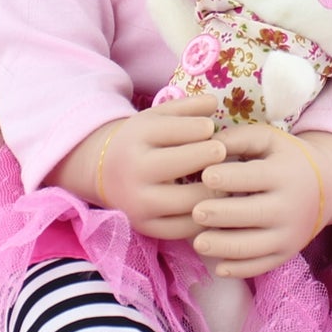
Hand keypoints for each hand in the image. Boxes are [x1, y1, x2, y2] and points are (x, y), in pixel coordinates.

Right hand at [82, 94, 225, 238]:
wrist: (103, 173)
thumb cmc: (141, 141)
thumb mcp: (156, 117)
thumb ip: (187, 107)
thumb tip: (214, 102)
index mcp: (137, 137)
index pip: (178, 130)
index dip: (204, 127)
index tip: (212, 129)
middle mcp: (135, 171)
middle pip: (184, 163)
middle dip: (212, 155)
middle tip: (226, 153)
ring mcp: (139, 203)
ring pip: (190, 201)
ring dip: (216, 190)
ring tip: (228, 180)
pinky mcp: (146, 227)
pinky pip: (185, 228)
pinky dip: (205, 217)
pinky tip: (215, 203)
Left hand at [191, 126, 329, 277]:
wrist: (325, 188)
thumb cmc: (285, 158)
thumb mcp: (269, 140)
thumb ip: (239, 138)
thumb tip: (207, 144)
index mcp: (284, 174)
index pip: (254, 177)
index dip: (229, 177)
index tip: (205, 176)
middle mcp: (289, 207)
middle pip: (252, 214)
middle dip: (221, 214)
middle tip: (195, 212)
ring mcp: (289, 234)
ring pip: (254, 246)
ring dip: (224, 247)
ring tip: (198, 243)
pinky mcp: (285, 254)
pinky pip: (260, 266)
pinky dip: (238, 270)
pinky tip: (218, 266)